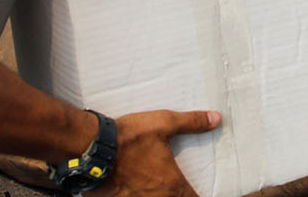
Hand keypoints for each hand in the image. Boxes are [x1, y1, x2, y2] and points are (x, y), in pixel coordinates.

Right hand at [105, 109, 219, 195]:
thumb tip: (216, 119)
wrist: (91, 148)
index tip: (198, 191)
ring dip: (158, 195)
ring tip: (157, 186)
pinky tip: (136, 188)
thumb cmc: (129, 137)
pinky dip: (139, 196)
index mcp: (171, 184)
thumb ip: (192, 122)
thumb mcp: (164, 123)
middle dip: (179, 195)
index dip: (199, 196)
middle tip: (180, 187)